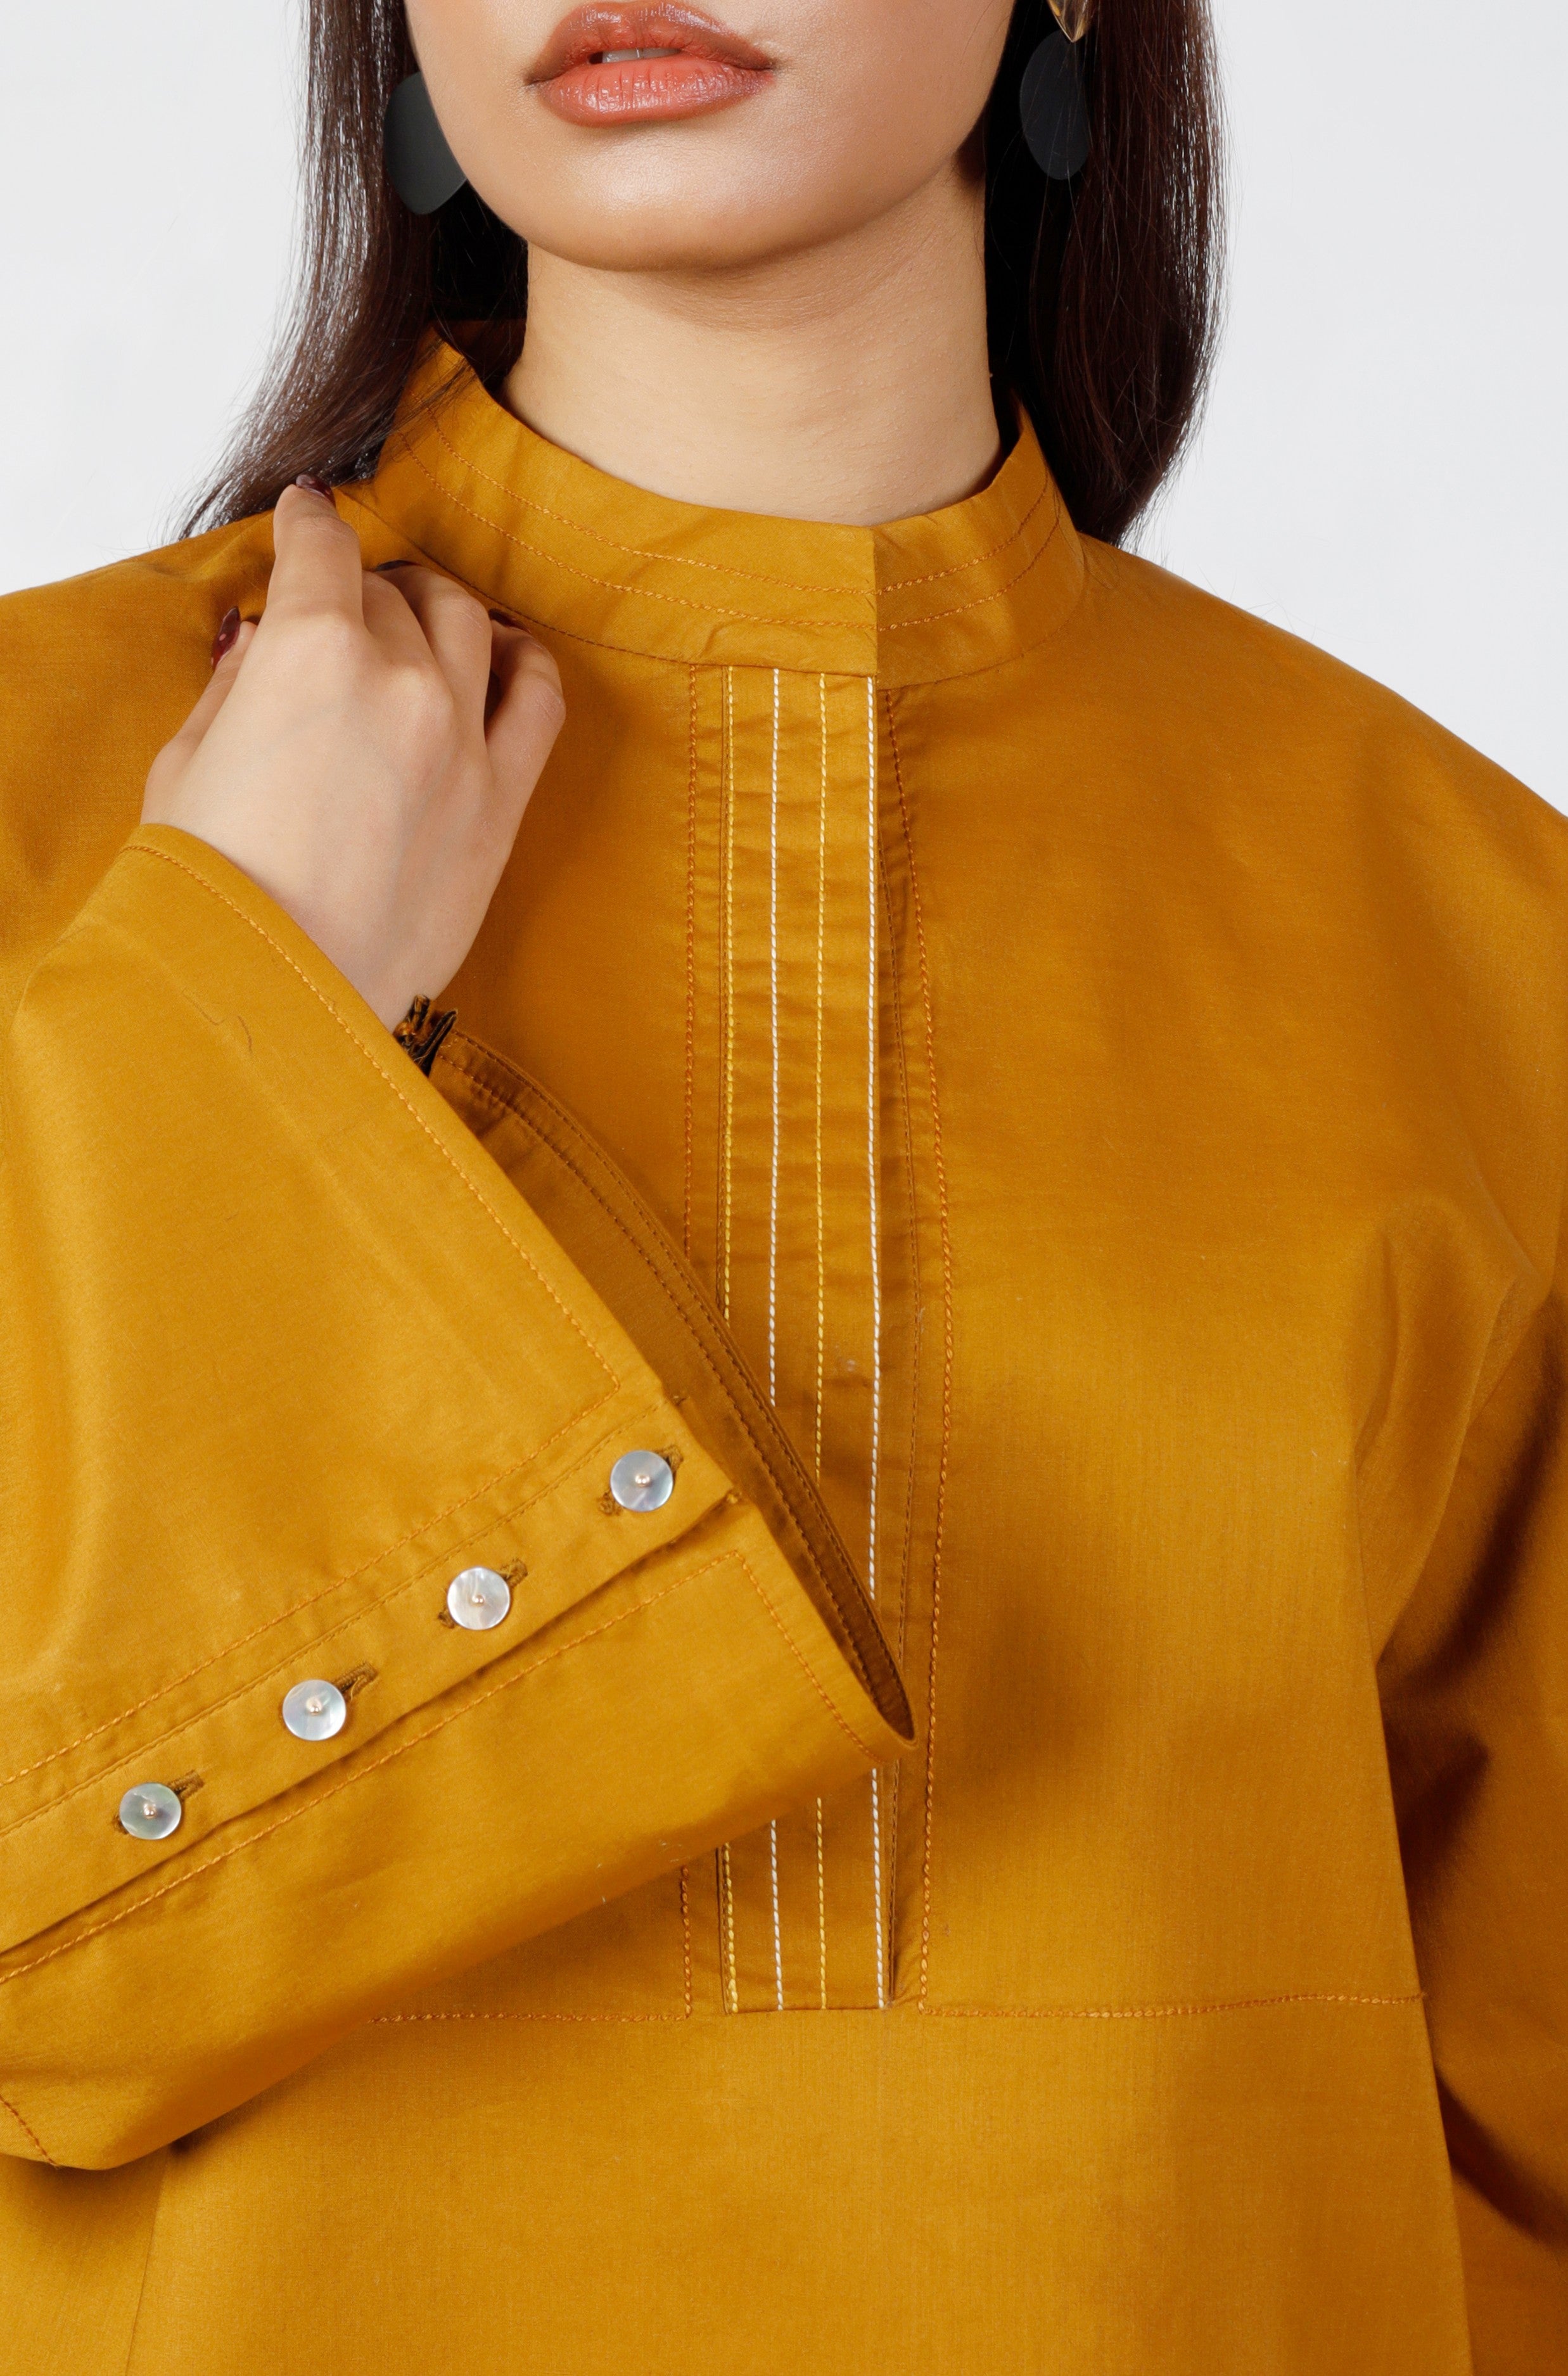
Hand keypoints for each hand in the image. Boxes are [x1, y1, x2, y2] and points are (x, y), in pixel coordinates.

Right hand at [142, 481, 564, 1026]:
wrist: (282, 992)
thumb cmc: (220, 890)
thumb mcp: (191, 762)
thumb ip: (237, 684)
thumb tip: (261, 640)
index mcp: (310, 651)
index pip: (320, 547)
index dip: (309, 523)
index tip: (308, 516)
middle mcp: (398, 678)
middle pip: (390, 591)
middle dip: (361, 587)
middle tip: (344, 607)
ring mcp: (463, 737)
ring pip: (467, 620)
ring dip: (438, 606)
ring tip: (419, 617)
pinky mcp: (504, 802)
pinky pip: (541, 695)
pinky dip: (522, 658)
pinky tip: (503, 655)